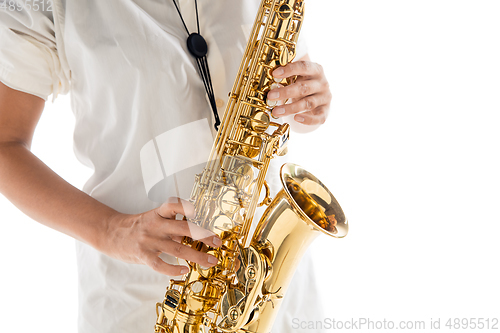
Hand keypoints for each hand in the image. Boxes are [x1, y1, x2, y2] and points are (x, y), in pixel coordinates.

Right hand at [103, 197, 221, 275]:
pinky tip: (184, 271)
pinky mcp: (143, 255)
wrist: (111, 233)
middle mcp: (156, 225)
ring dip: (196, 256)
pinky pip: (161, 264)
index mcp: (158, 213)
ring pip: (177, 249)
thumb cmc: (137, 226)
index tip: (198, 211)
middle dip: (203, 236)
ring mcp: (149, 240)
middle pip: (183, 229)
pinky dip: (174, 269)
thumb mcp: (154, 219)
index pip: (173, 205)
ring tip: (210, 261)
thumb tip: (191, 236)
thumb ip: (171, 226)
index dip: (186, 207)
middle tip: (217, 242)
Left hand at [267, 60, 331, 125]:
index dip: (289, 70)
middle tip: (270, 96)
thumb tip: (271, 85)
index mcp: (315, 70)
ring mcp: (325, 97)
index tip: (275, 74)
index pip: (303, 67)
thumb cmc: (304, 83)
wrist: (318, 94)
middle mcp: (322, 83)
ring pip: (308, 103)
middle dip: (285, 92)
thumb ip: (287, 78)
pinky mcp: (326, 110)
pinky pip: (319, 117)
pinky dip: (307, 119)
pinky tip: (296, 118)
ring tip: (276, 112)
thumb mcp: (297, 77)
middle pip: (304, 87)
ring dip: (290, 108)